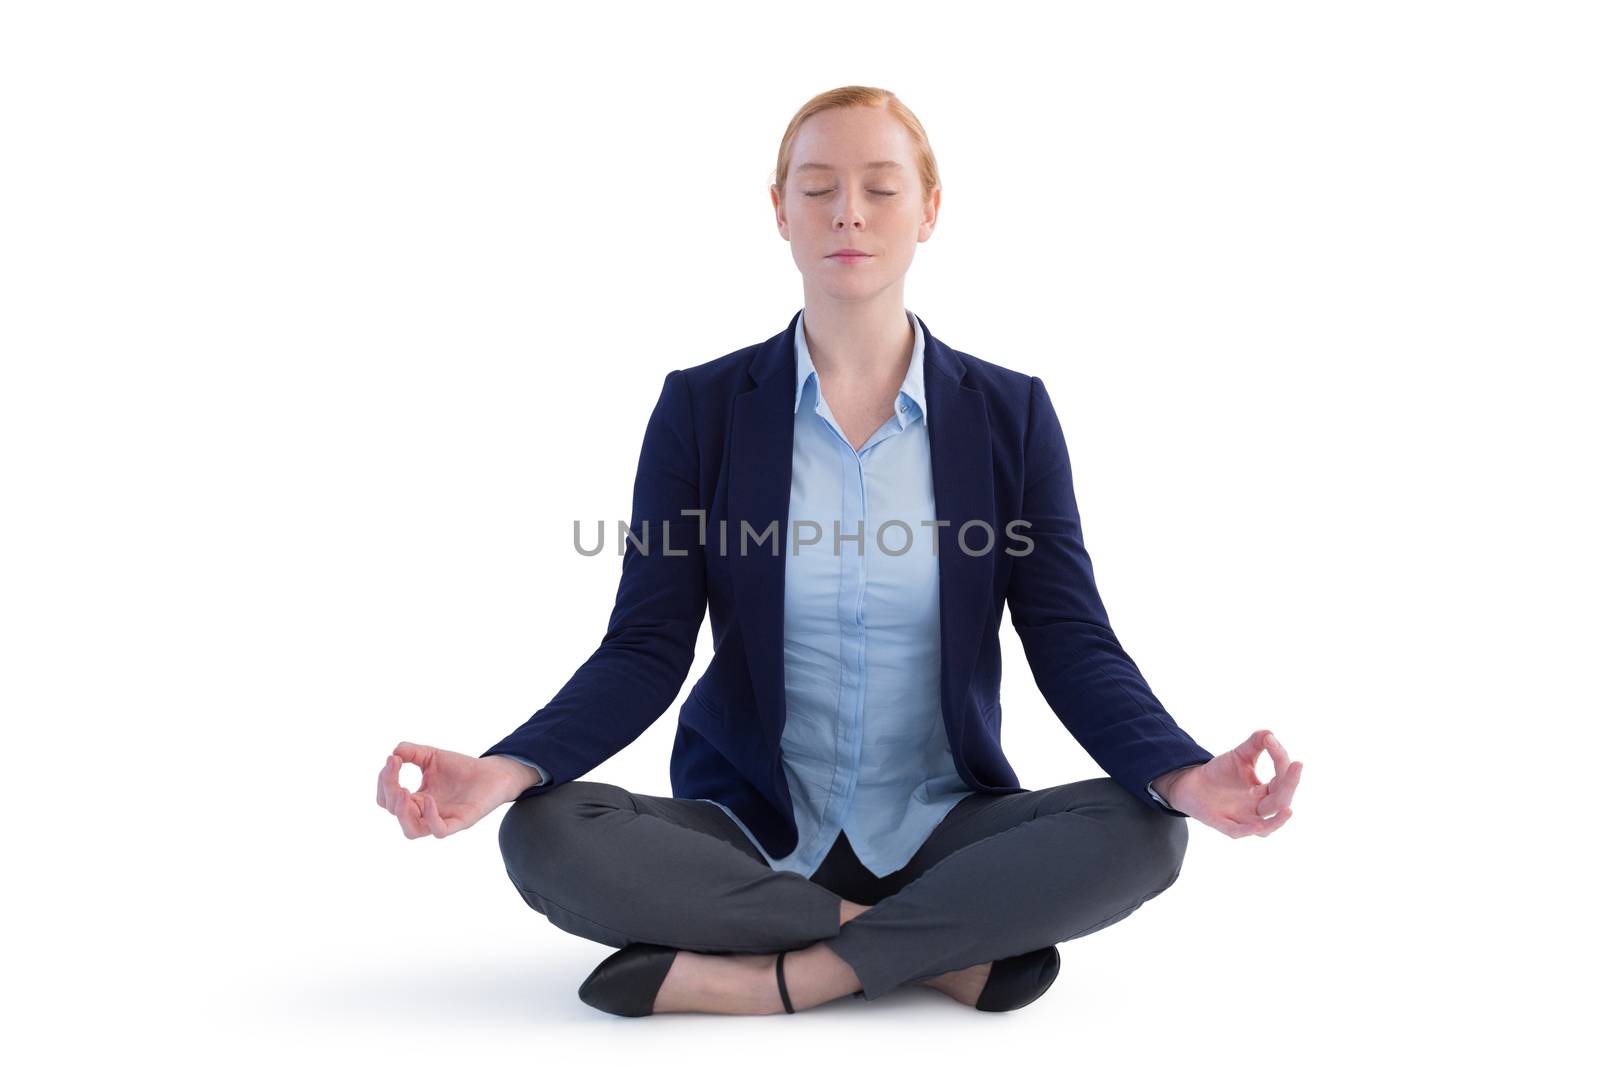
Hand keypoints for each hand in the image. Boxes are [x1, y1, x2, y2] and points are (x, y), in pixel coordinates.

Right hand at [374, 742, 532, 838]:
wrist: (493, 773)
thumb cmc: (461, 768)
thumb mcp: (432, 756)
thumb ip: (411, 752)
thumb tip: (393, 753)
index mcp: (415, 799)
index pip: (387, 799)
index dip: (384, 782)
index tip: (392, 760)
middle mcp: (424, 813)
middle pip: (394, 812)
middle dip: (389, 791)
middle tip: (395, 768)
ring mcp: (441, 819)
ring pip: (411, 831)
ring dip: (402, 813)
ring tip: (403, 791)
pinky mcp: (460, 822)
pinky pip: (439, 831)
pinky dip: (430, 818)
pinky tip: (428, 799)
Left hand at [1154, 729, 1301, 837]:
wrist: (1191, 783)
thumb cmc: (1220, 773)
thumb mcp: (1240, 755)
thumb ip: (1255, 744)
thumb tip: (1269, 733)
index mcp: (1265, 792)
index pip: (1281, 780)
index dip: (1281, 761)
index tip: (1271, 740)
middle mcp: (1257, 808)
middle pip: (1279, 802)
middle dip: (1290, 784)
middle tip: (1296, 765)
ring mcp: (1242, 818)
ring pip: (1266, 827)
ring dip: (1277, 821)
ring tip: (1288, 810)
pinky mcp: (1223, 824)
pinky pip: (1239, 832)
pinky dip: (1249, 830)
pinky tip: (1258, 825)